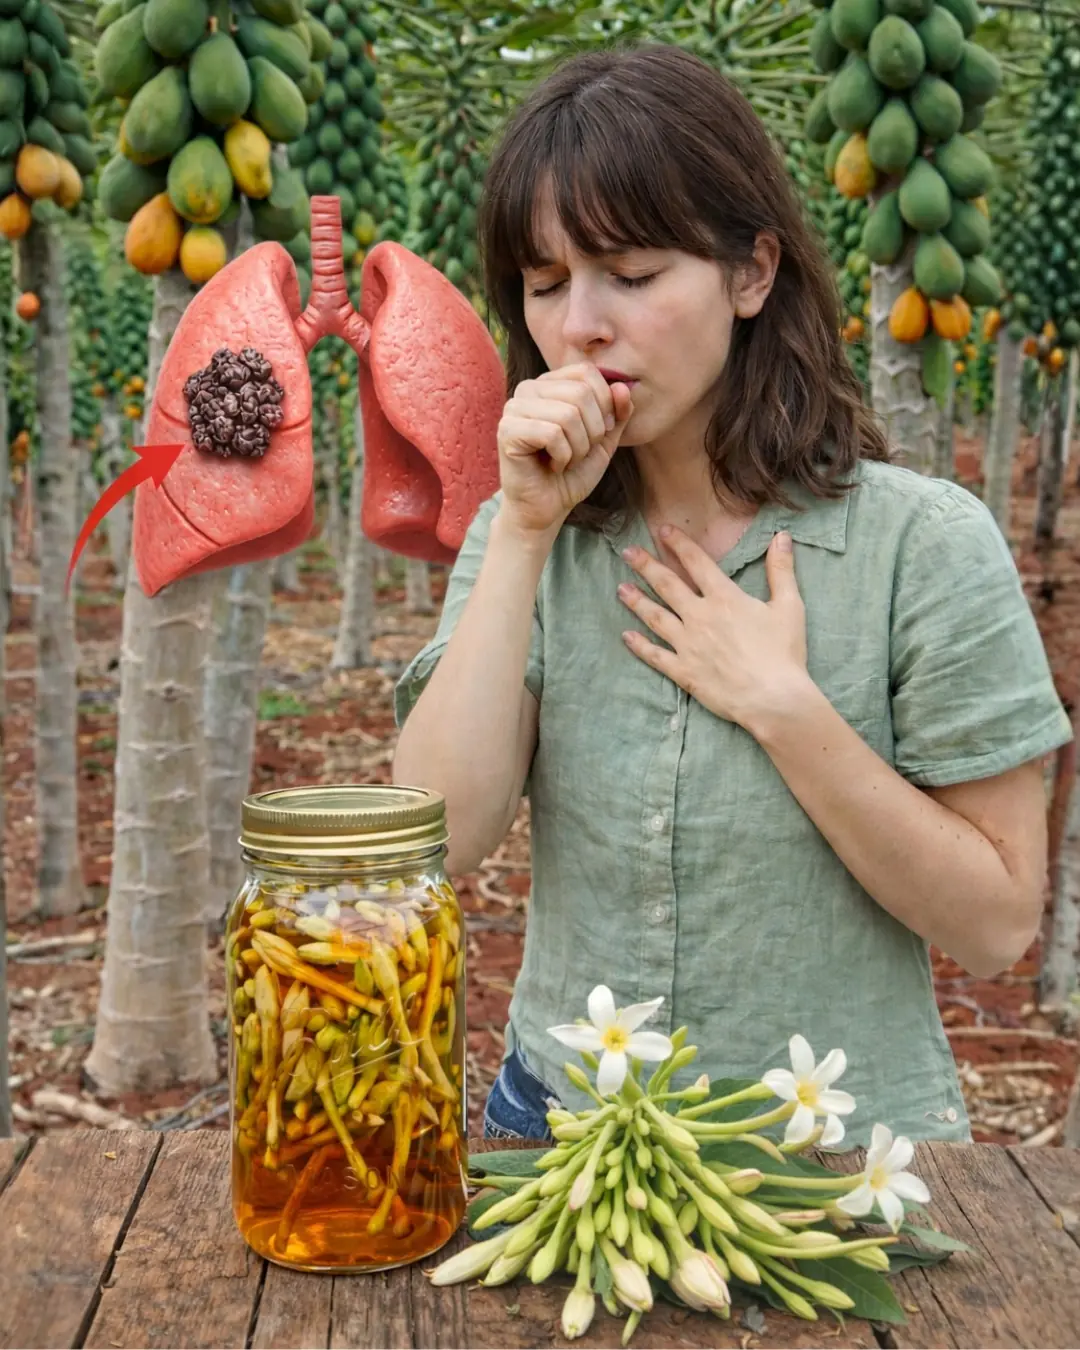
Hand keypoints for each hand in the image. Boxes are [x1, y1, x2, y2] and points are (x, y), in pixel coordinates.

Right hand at [496, 362, 634, 538]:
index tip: (598, 434)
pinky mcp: (507, 430)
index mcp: (551, 383)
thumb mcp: (604, 439)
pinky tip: (552, 466)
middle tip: (579, 453)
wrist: (548, 507)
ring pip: (568, 414)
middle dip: (593, 431)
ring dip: (578, 448)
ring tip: (565, 461)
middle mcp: (529, 389)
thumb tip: (622, 386)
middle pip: (581, 393)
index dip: (605, 404)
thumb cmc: (573, 472)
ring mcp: (514, 408)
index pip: (587, 372)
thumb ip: (617, 412)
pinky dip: (563, 457)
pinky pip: (552, 434)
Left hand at [617, 525, 810, 730]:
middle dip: (646, 566)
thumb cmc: (783, 652)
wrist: (772, 697)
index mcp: (724, 598)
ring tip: (621, 588)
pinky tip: (626, 636)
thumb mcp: (789, 605)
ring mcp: (687, 644)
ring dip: (636, 601)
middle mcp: (700, 616)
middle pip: (667, 585)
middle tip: (628, 552)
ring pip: (655, 617)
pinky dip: (640, 646)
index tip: (663, 530)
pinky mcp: (683, 671)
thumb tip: (782, 535)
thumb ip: (781, 569)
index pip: (697, 563)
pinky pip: (656, 655)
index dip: (679, 544)